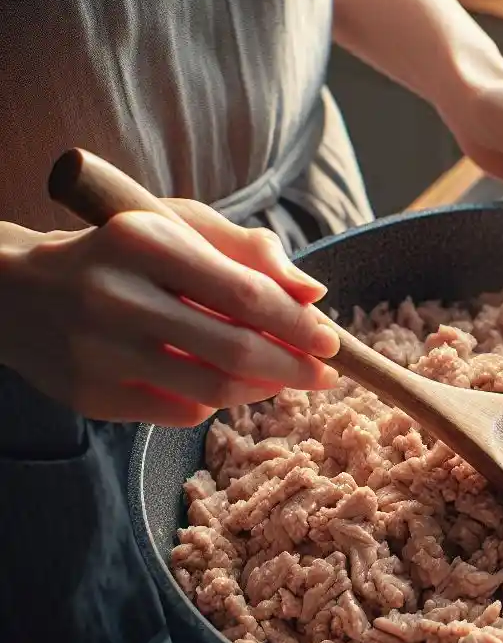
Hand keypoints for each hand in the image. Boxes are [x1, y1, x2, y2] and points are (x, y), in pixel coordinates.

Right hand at [0, 200, 341, 426]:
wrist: (23, 293)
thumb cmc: (121, 255)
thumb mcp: (178, 228)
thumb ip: (248, 253)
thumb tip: (314, 293)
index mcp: (142, 241)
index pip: (245, 292)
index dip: (297, 324)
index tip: (331, 342)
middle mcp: (115, 297)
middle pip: (235, 348)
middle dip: (294, 367)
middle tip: (325, 375)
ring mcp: (100, 352)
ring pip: (213, 389)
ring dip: (262, 388)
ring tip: (281, 378)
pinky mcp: (92, 396)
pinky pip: (181, 413)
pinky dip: (215, 403)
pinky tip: (222, 384)